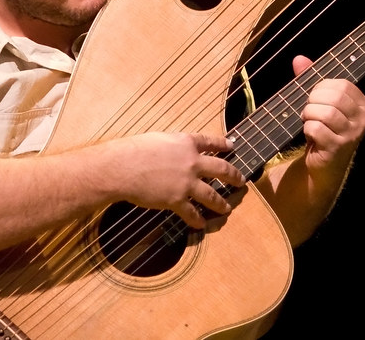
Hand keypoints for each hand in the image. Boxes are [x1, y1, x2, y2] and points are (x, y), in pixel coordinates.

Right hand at [113, 132, 244, 228]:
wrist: (123, 167)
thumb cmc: (134, 150)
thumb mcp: (158, 139)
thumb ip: (171, 146)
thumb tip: (172, 151)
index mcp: (186, 143)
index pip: (210, 142)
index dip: (223, 144)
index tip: (233, 146)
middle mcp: (192, 162)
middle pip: (221, 169)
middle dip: (234, 176)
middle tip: (241, 181)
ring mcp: (187, 182)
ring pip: (212, 195)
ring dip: (221, 203)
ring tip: (227, 208)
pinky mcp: (177, 200)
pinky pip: (192, 213)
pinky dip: (197, 220)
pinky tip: (201, 224)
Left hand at [292, 55, 364, 170]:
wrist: (324, 165)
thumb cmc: (324, 129)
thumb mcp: (320, 103)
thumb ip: (310, 79)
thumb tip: (299, 59)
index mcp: (362, 104)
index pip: (341, 84)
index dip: (322, 88)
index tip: (317, 99)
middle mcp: (362, 119)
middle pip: (333, 97)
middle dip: (313, 102)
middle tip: (310, 112)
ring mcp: (352, 134)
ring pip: (325, 113)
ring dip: (309, 116)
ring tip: (309, 122)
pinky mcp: (338, 148)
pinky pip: (317, 129)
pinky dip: (308, 130)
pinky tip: (311, 135)